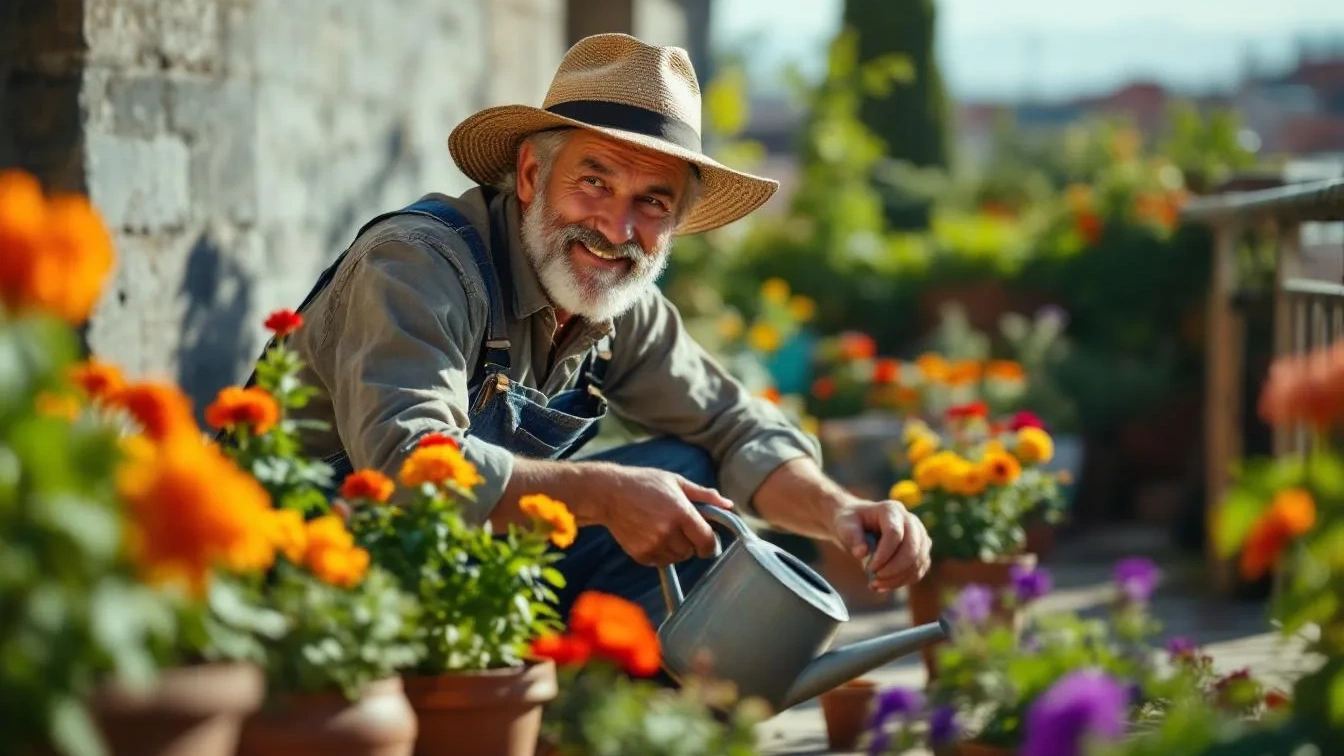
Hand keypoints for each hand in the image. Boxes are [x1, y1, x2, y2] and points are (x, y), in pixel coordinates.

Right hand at [589, 463, 734, 566]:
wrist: (608, 494)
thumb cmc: (644, 484)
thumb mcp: (676, 482)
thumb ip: (704, 495)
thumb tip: (728, 505)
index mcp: (681, 512)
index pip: (707, 540)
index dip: (710, 543)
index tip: (708, 541)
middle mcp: (668, 531)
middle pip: (692, 551)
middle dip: (691, 542)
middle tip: (680, 528)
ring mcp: (653, 544)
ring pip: (677, 558)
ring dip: (676, 549)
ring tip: (664, 530)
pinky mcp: (641, 554)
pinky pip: (660, 562)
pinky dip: (661, 553)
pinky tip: (652, 536)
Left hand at [830, 497, 931, 592]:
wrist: (858, 523)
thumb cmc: (851, 522)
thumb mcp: (845, 525)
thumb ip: (852, 536)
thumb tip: (862, 553)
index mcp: (891, 510)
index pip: (894, 534)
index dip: (884, 554)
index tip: (870, 568)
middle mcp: (910, 520)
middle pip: (912, 548)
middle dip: (894, 569)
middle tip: (874, 580)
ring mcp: (919, 535)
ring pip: (918, 561)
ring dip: (898, 578)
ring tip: (876, 585)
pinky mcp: (921, 550)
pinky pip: (918, 569)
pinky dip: (903, 581)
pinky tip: (884, 585)